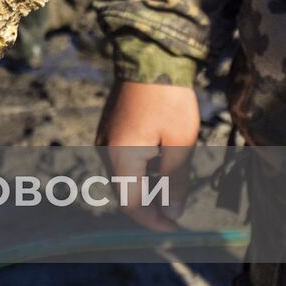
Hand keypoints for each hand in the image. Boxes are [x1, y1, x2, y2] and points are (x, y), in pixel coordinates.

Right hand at [95, 80, 199, 231]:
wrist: (150, 57)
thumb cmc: (168, 99)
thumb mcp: (180, 142)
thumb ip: (174, 181)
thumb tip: (172, 213)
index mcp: (122, 157)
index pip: (132, 204)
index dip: (153, 222)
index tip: (176, 228)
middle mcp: (106, 150)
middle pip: (124, 193)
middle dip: (149, 207)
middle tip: (177, 213)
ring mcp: (105, 138)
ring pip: (122, 177)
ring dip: (144, 189)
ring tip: (172, 188)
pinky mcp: (109, 128)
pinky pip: (120, 160)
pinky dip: (138, 172)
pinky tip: (159, 165)